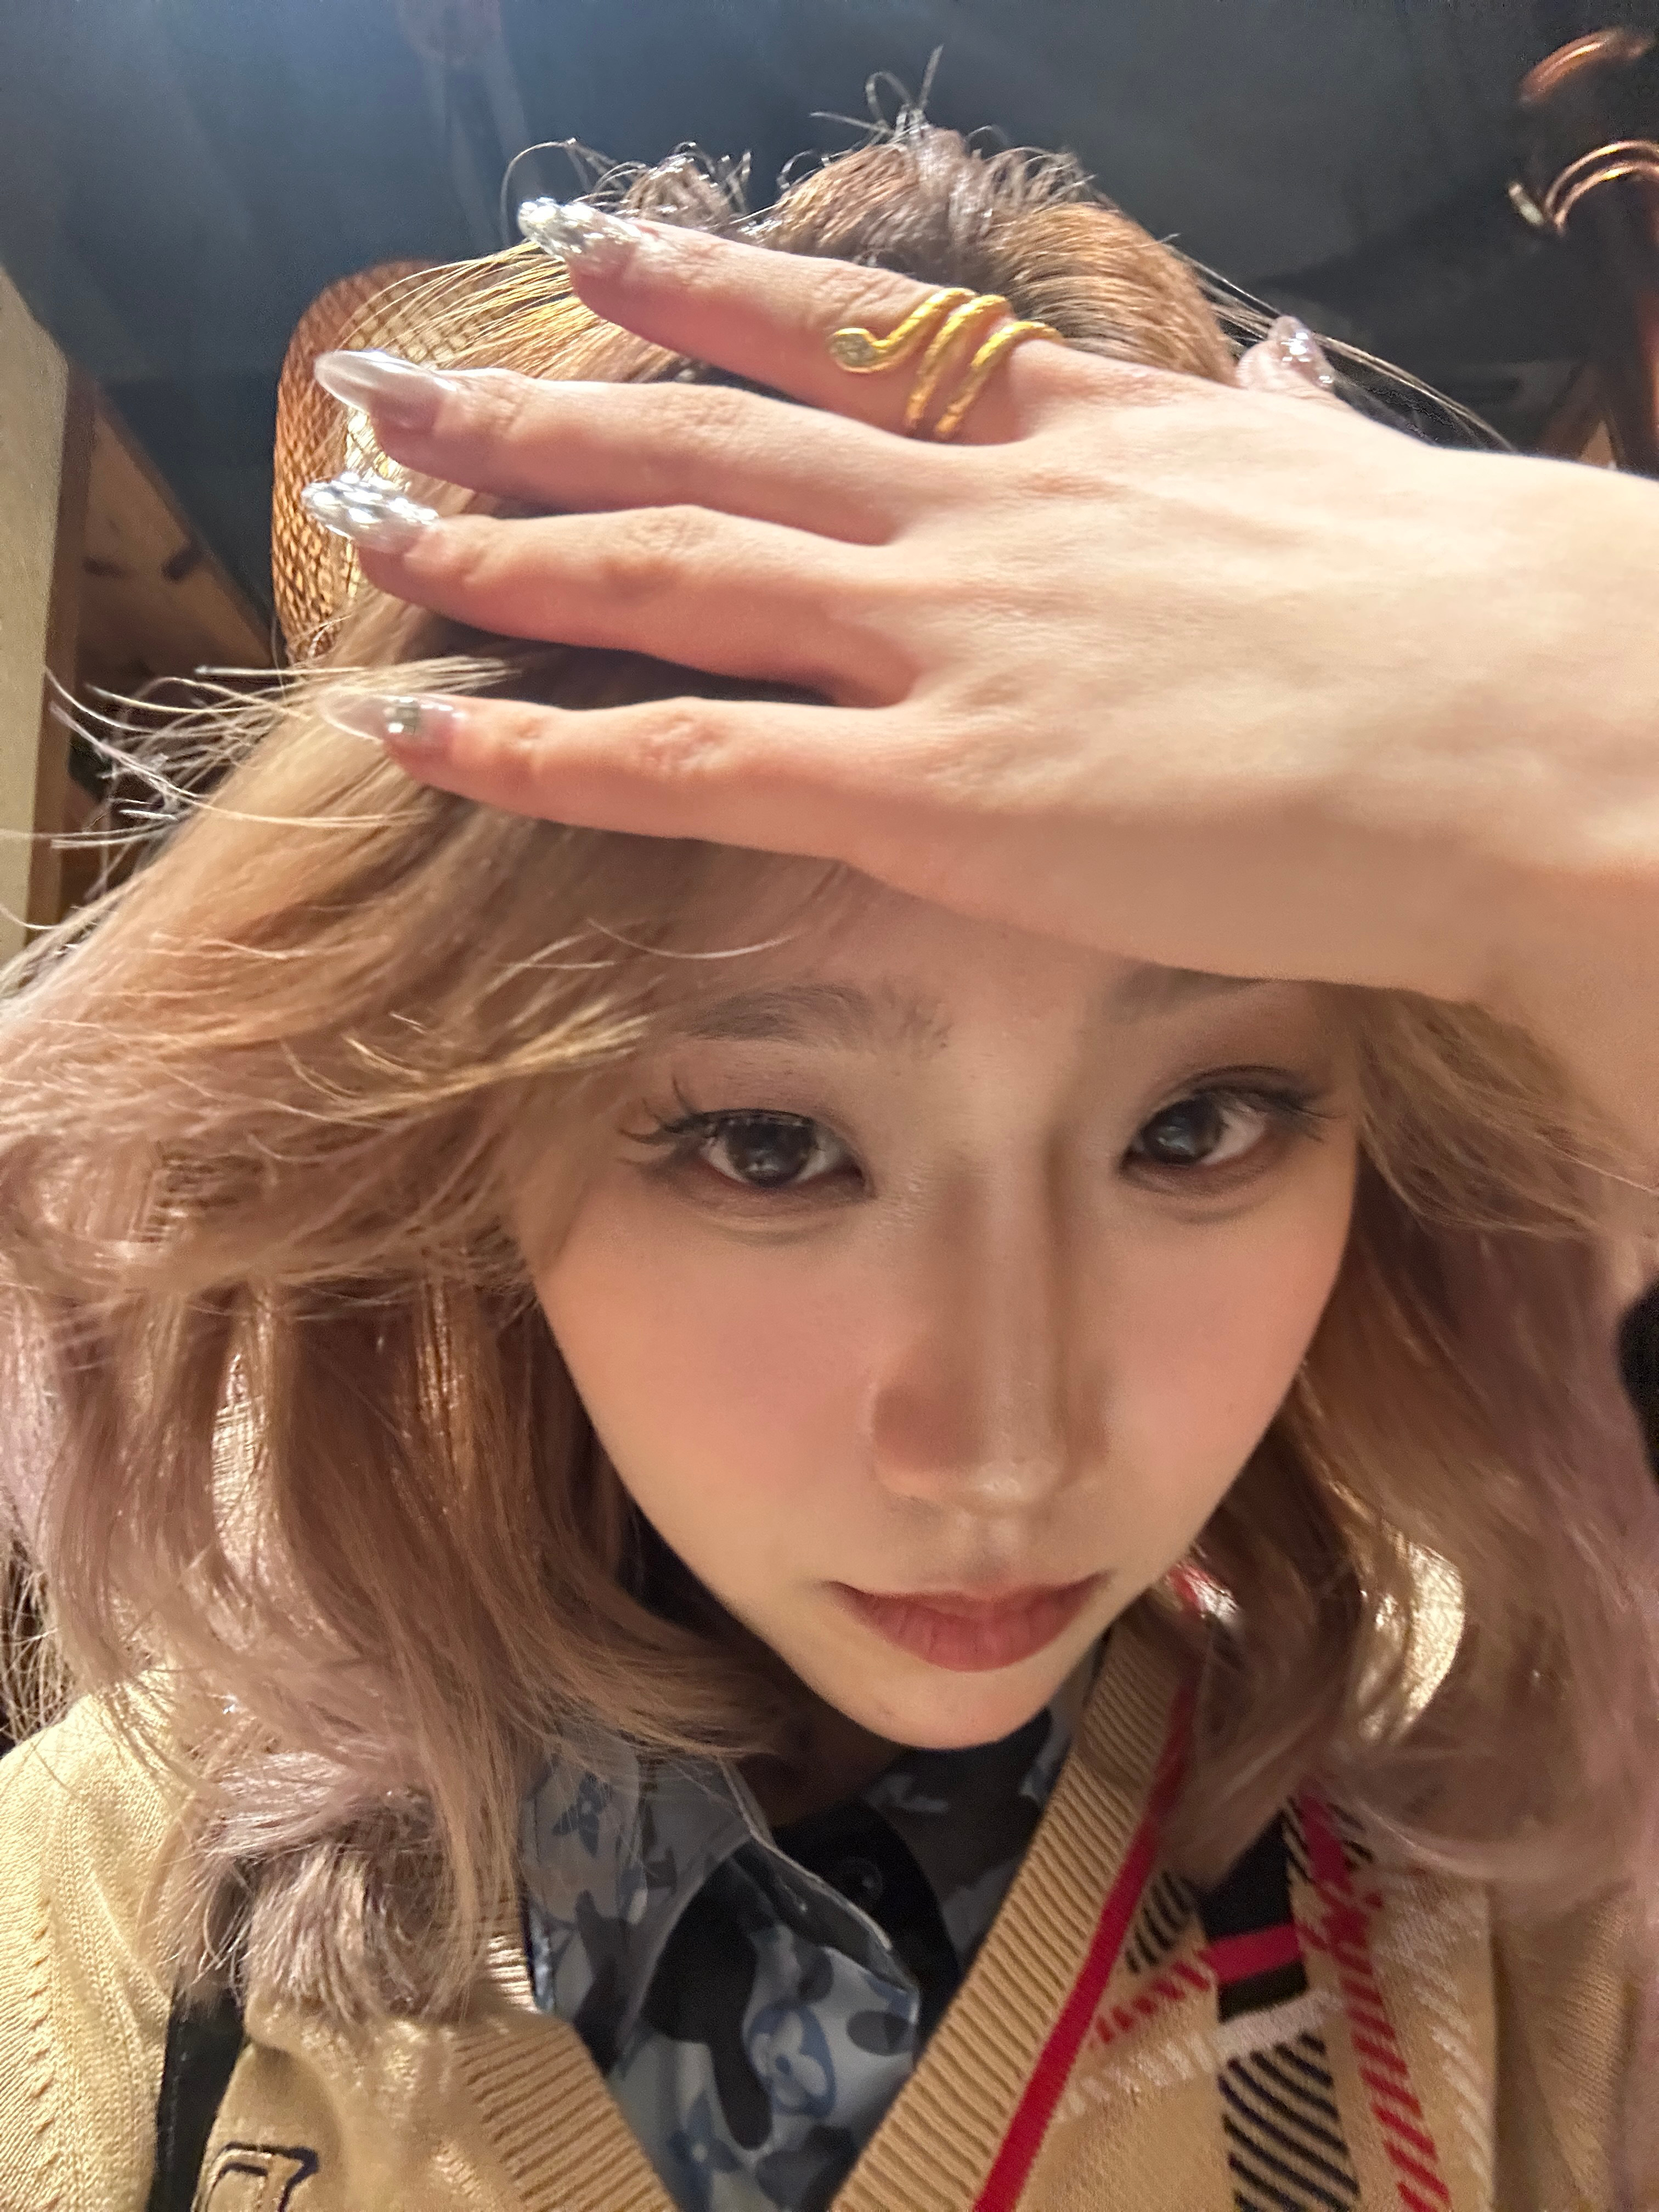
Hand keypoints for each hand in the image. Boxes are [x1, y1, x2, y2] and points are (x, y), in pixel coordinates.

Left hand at [317, 217, 1658, 1033]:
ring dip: (502, 547)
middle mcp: (980, 515)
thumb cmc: (1479, 617)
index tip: (596, 268)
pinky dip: (546, 746)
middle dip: (536, 417)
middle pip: (707, 442)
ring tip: (366, 515)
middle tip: (393, 387)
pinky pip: (696, 760)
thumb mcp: (1341, 481)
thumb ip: (1252, 435)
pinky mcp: (940, 792)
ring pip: (669, 575)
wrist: (1533, 715)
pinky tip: (427, 723)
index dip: (701, 303)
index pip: (848, 347)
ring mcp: (948, 645)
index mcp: (1081, 434)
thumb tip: (1256, 385)